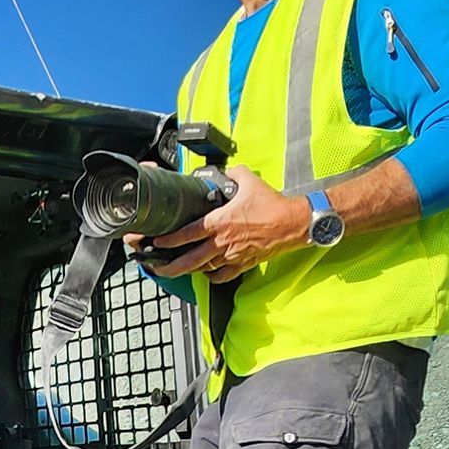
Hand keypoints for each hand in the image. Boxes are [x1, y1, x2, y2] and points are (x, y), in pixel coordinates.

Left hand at [147, 169, 309, 281]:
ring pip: (203, 269)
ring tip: (174, 271)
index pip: (187, 233)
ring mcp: (232, 256)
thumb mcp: (248, 180)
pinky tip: (205, 273)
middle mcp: (223, 242)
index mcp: (220, 222)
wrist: (293, 224)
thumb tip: (225, 172)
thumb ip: (232, 174)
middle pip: (190, 260)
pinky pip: (223, 276)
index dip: (169, 240)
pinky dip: (211, 276)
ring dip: (187, 271)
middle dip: (169, 266)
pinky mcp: (243, 264)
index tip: (156, 243)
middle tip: (155, 267)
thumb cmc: (272, 205)